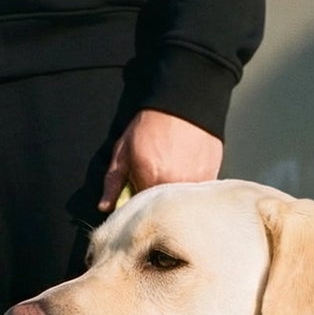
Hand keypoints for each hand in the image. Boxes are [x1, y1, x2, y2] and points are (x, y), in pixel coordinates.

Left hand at [99, 110, 222, 210]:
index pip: (140, 211)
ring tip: (171, 175)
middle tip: (154, 182)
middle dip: (155, 203)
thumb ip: (112, 182)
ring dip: (173, 198)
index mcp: (149, 180)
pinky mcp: (209, 179)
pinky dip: (189, 192)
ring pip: (179, 205)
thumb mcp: (123, 150)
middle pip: (161, 209)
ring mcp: (193, 183)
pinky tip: (185, 173)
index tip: (137, 196)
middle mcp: (172, 185)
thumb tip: (104, 206)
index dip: (137, 205)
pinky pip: (195, 196)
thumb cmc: (151, 123)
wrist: (183, 103)